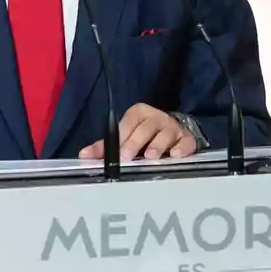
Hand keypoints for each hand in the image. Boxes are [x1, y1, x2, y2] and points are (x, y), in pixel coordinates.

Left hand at [78, 103, 196, 161]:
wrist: (171, 132)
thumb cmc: (142, 135)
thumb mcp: (124, 136)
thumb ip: (104, 146)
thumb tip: (84, 155)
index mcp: (139, 113)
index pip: (129, 123)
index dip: (122, 138)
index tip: (117, 154)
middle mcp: (156, 118)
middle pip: (146, 128)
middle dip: (135, 143)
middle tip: (128, 158)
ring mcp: (172, 127)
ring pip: (166, 133)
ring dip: (158, 145)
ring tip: (151, 157)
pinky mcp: (186, 138)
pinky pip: (185, 142)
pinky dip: (181, 148)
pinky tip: (175, 155)